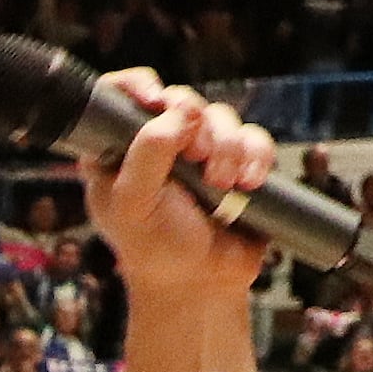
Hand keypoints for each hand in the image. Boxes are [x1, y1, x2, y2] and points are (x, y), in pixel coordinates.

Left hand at [80, 75, 276, 315]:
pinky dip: (255, 155)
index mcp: (117, 151)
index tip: (153, 97)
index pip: (119, 96)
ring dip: (227, 145)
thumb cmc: (156, 249)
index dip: (137, 85)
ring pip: (221, 116)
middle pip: (180, 99)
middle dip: (194, 121)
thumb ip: (147, 153)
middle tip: (196, 156)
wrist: (200, 286)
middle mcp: (158, 144)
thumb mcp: (135, 203)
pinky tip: (248, 182)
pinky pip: (253, 137)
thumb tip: (180, 111)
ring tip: (221, 183)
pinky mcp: (237, 163)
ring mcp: (200, 152)